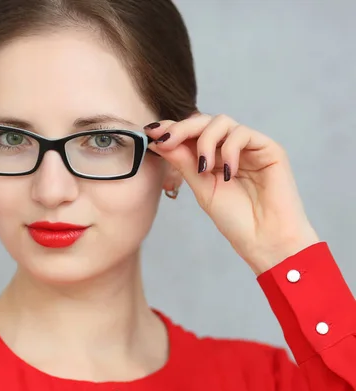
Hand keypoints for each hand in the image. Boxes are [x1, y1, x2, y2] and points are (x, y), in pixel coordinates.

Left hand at [145, 112, 319, 274]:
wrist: (264, 239)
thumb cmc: (236, 220)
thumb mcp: (202, 189)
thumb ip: (185, 163)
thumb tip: (160, 141)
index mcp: (213, 158)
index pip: (191, 135)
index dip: (171, 129)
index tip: (150, 133)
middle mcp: (231, 149)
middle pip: (204, 122)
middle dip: (182, 128)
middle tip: (167, 140)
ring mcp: (250, 147)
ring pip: (222, 121)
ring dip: (206, 140)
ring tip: (204, 167)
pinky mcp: (269, 148)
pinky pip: (243, 134)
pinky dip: (230, 150)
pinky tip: (228, 173)